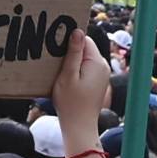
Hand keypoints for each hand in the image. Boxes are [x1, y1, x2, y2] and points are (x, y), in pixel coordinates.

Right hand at [52, 30, 107, 151]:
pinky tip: (65, 78)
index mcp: (97, 63)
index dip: (69, 40)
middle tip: (54, 59)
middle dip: (70, 51)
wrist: (79, 126)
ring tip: (59, 71)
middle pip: (85, 48)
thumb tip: (77, 31)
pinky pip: (85, 68)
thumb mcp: (67, 75)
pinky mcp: (97, 82)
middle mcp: (102, 67)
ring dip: (71, 61)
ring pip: (84, 58)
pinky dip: (75, 70)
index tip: (55, 46)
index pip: (84, 39)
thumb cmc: (71, 103)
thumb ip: (73, 53)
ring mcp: (101, 75)